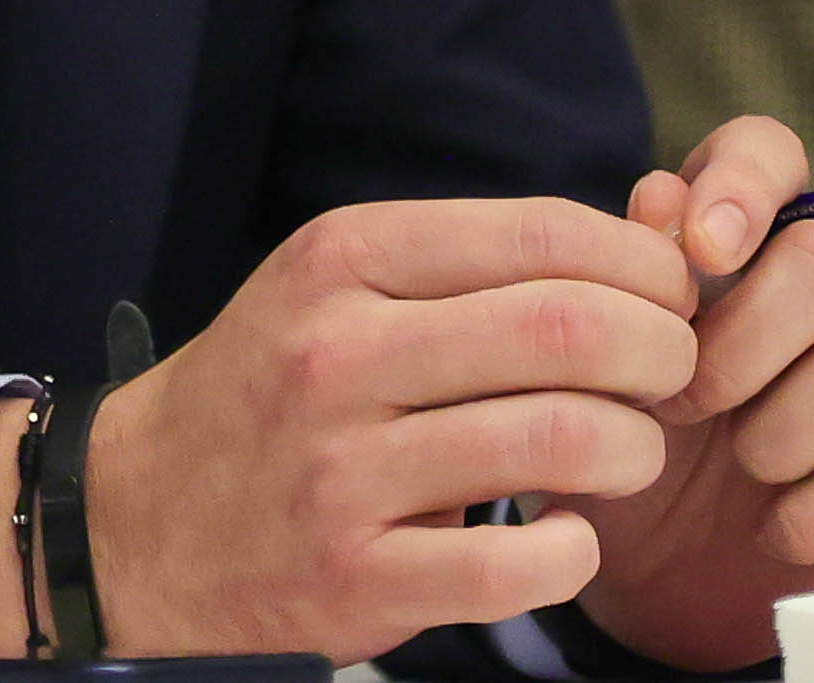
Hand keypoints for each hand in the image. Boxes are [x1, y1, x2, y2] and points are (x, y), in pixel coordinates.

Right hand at [57, 198, 706, 662]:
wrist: (136, 521)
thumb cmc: (273, 390)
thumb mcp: (338, 288)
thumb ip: (470, 264)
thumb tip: (643, 241)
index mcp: (342, 261)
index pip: (540, 234)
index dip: (637, 263)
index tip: (670, 294)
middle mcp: (338, 356)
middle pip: (567, 328)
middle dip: (660, 349)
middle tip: (677, 372)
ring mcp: (343, 473)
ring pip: (558, 438)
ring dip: (634, 447)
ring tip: (632, 451)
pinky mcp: (356, 580)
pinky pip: (516, 566)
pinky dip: (574, 551)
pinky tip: (569, 536)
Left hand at [573, 118, 813, 670]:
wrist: (659, 581)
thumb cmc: (633, 445)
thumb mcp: (600, 370)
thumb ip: (626, 280)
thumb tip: (660, 197)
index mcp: (752, 241)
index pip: (771, 153)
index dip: (744, 184)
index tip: (702, 251)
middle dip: (747, 338)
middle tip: (683, 402)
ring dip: (782, 429)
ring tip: (737, 467)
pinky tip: (775, 529)